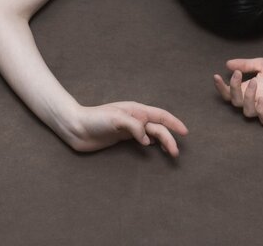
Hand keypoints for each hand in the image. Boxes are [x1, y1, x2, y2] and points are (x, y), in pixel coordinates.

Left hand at [69, 101, 188, 155]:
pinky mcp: (122, 137)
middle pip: (157, 127)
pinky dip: (151, 144)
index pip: (160, 115)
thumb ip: (133, 127)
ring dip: (162, 142)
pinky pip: (142, 139)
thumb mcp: (115, 119)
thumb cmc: (95, 119)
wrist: (77, 127)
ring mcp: (129, 127)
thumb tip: (147, 139)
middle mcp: (135, 117)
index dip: (173, 122)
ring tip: (170, 154)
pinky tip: (154, 149)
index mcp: (136, 110)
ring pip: (151, 134)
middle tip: (175, 153)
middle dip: (169, 138)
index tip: (185, 132)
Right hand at [213, 57, 262, 124]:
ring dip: (247, 98)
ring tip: (255, 82)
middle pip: (236, 103)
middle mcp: (255, 99)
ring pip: (248, 112)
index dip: (222, 88)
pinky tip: (262, 99)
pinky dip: (260, 111)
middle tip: (238, 75)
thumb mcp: (262, 63)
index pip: (230, 93)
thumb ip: (245, 65)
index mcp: (249, 88)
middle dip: (233, 89)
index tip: (216, 76)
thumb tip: (227, 64)